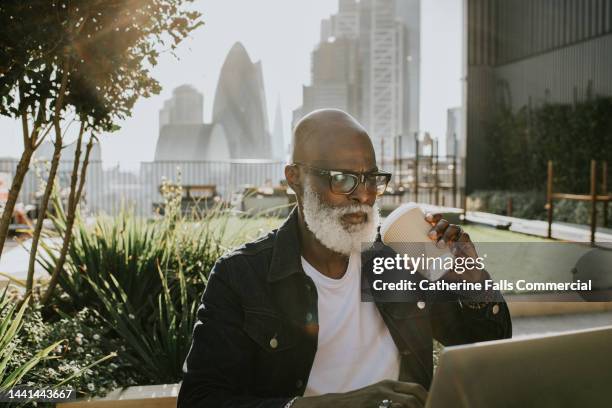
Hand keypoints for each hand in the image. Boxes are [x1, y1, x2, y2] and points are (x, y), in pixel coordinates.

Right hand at [292, 379, 426, 407]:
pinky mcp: (373, 405)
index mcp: (389, 384)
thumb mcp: (378, 397)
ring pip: (407, 403)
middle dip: (426, 405)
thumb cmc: (360, 404)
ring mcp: (379, 397)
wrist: (338, 405)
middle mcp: (386, 388)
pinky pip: (394, 407)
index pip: (416, 388)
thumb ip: (394, 398)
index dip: (428, 398)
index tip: (436, 405)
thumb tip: (414, 403)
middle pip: (415, 395)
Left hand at [425, 213, 487, 282]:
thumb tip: (405, 263)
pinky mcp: (469, 244)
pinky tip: (454, 249)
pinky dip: (459, 242)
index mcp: (442, 233)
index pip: (438, 220)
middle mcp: (451, 232)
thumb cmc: (447, 267)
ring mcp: (461, 237)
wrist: (466, 275)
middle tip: (431, 236)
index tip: (426, 218)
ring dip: (446, 235)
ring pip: (454, 228)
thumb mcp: (433, 265)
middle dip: (437, 227)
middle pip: (444, 223)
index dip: (433, 216)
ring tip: (440, 245)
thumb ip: (421, 263)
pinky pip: (465, 238)